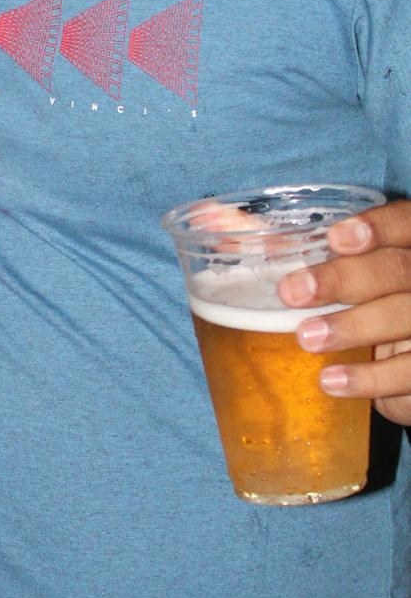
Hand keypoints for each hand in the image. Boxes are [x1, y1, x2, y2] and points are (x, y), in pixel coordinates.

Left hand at [279, 200, 410, 425]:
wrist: (397, 363)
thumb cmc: (350, 299)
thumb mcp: (325, 266)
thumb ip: (276, 239)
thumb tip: (206, 215)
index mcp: (406, 245)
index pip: (405, 223)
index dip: (377, 227)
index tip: (335, 238)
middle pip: (400, 271)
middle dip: (345, 279)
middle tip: (291, 294)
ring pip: (407, 318)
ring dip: (354, 327)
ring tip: (305, 338)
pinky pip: (409, 373)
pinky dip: (369, 379)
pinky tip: (330, 381)